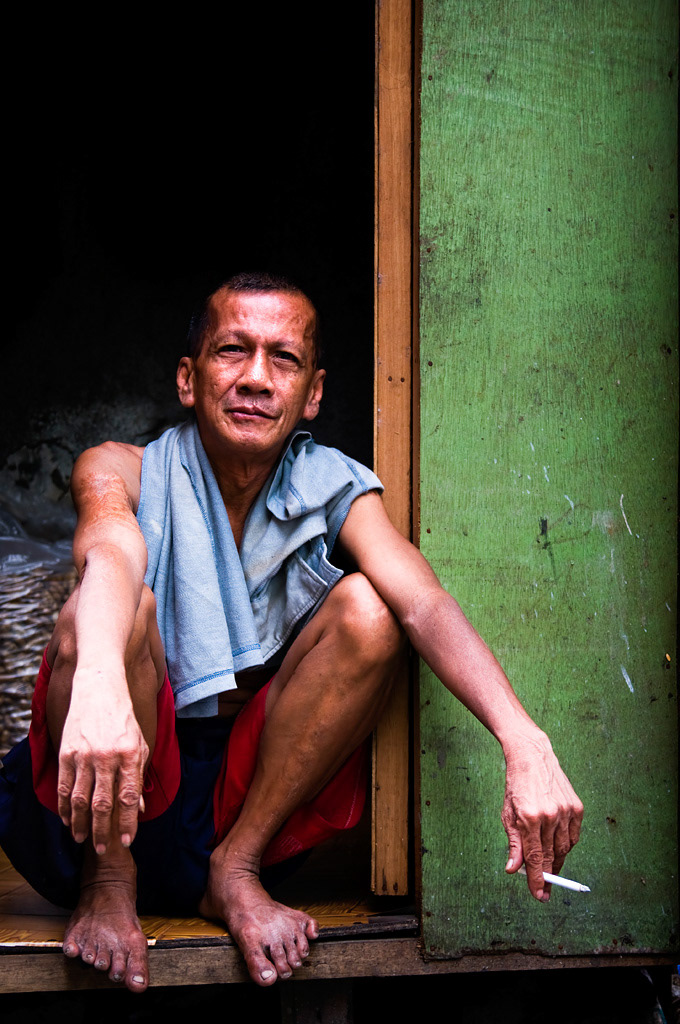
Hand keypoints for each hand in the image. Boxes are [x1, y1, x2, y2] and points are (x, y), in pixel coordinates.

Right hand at [57, 680, 148, 853]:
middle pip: (103, 804)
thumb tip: (138, 810)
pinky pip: (65, 786)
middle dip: (102, 831)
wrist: (99, 689)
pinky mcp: (67, 752)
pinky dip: (65, 806)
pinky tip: (67, 819)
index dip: (128, 823)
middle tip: (101, 850)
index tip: (127, 842)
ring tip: (81, 839)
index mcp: (130, 755)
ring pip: (80, 800)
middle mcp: (107, 757)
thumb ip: (138, 777)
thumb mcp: (139, 745)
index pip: (129, 798)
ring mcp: (85, 755)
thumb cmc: (124, 720)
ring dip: (80, 824)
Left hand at [501, 731, 582, 900]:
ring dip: (557, 862)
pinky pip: (574, 837)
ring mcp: (565, 811)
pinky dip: (566, 846)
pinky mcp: (577, 807)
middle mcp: (550, 815)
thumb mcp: (507, 814)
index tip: (539, 896)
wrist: (532, 757)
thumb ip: (513, 843)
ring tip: (549, 869)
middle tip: (544, 891)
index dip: (537, 880)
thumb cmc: (517, 786)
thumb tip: (514, 870)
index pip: (536, 858)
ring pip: (564, 849)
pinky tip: (558, 849)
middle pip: (552, 857)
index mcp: (529, 818)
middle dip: (548, 877)